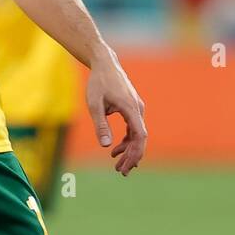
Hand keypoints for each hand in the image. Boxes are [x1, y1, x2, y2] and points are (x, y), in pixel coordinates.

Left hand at [85, 48, 147, 175]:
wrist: (104, 63)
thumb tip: (106, 146)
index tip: (127, 165)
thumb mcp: (94, 104)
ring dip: (128, 150)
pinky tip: (116, 149)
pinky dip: (127, 140)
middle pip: (140, 138)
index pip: (140, 136)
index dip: (135, 152)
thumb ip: (100, 124)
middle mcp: (138, 109)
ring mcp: (136, 108)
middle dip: (131, 156)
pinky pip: (133, 128)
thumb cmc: (98, 82)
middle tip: (120, 171)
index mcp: (131, 108)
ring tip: (116, 164)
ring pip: (137, 134)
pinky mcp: (132, 108)